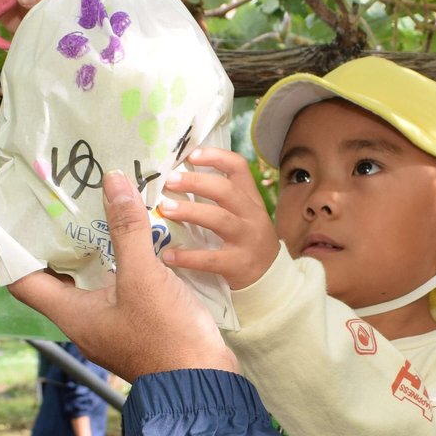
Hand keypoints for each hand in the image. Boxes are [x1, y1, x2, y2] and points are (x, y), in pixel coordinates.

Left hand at [7, 171, 237, 381]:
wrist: (204, 382)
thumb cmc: (167, 336)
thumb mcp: (144, 277)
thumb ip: (127, 229)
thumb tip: (112, 181)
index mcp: (72, 314)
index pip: (22, 281)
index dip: (8, 251)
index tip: (5, 220)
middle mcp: (84, 321)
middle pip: (53, 279)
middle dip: (51, 243)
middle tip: (56, 206)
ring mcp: (109, 326)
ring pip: (86, 282)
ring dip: (87, 250)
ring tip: (92, 213)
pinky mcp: (134, 325)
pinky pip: (113, 287)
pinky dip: (115, 262)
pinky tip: (131, 241)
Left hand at [156, 148, 281, 290]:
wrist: (270, 280)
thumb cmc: (245, 242)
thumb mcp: (241, 214)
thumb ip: (218, 197)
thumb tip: (179, 174)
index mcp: (249, 199)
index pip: (239, 167)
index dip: (216, 157)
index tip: (191, 155)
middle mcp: (251, 216)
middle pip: (226, 190)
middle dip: (196, 182)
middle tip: (169, 180)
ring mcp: (247, 240)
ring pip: (219, 219)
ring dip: (190, 211)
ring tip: (165, 209)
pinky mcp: (239, 265)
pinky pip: (211, 258)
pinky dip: (187, 256)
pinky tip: (167, 255)